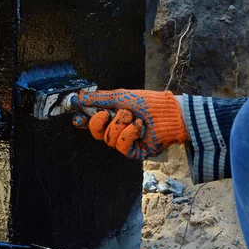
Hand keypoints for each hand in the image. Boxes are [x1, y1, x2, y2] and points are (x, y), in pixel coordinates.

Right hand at [72, 90, 187, 159]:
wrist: (170, 113)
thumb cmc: (149, 103)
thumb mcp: (122, 96)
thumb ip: (100, 98)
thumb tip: (80, 96)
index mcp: (112, 117)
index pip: (91, 123)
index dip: (82, 121)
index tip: (77, 116)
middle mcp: (116, 131)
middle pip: (95, 133)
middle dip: (100, 121)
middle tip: (108, 113)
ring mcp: (124, 143)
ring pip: (108, 139)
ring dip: (121, 124)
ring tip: (135, 117)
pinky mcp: (133, 152)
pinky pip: (121, 146)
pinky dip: (129, 133)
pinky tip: (140, 126)